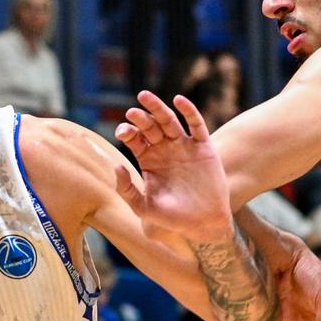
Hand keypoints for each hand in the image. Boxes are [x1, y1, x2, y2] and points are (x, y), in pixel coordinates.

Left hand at [113, 92, 233, 239]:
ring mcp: (184, 146)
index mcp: (148, 159)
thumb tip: (116, 166)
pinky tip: (178, 100)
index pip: (135, 139)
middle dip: (140, 118)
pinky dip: (188, 111)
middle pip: (150, 126)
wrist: (204, 223)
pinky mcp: (204, 147)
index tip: (123, 132)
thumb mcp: (144, 207)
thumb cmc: (172, 217)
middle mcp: (165, 149)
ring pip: (169, 120)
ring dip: (158, 108)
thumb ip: (127, 190)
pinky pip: (196, 124)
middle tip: (132, 113)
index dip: (127, 132)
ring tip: (144, 97)